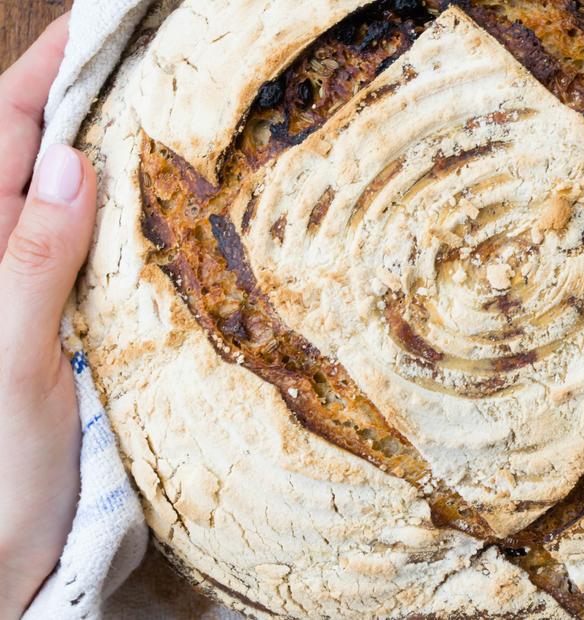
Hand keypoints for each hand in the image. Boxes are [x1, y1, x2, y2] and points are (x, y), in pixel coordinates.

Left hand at [0, 16, 98, 618]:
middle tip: (141, 51)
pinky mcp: (54, 322)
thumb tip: (71, 161)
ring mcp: (25, 289)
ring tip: (153, 102)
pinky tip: (150, 199)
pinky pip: (85, 248)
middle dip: (81, 92)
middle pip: (34, 151)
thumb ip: (29, 259)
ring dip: (103, 144)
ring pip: (63, 196)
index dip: (50, 69)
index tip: (98, 21)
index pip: (5, 131)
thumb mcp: (5, 360)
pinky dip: (117, 213)